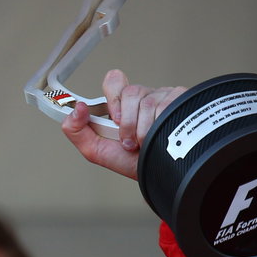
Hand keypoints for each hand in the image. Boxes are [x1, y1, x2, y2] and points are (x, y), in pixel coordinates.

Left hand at [60, 68, 185, 179]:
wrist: (158, 175)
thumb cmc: (131, 162)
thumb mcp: (96, 150)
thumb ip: (76, 130)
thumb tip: (77, 108)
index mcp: (123, 104)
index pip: (114, 80)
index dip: (112, 98)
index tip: (113, 120)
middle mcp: (143, 98)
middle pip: (131, 92)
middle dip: (127, 122)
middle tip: (128, 139)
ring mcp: (162, 98)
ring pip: (147, 102)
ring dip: (141, 130)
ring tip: (143, 143)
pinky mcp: (180, 102)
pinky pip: (165, 107)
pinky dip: (158, 128)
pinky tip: (159, 137)